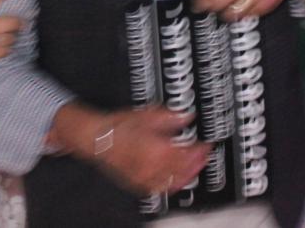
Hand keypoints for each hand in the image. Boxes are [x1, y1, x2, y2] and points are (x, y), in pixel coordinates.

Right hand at [96, 107, 210, 193]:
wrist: (97, 138)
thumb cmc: (116, 127)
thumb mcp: (145, 115)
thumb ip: (169, 117)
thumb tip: (186, 116)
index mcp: (156, 149)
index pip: (186, 153)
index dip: (200, 150)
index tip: (207, 144)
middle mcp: (152, 167)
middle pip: (183, 169)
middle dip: (197, 163)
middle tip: (205, 155)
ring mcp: (144, 177)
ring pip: (173, 181)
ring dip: (188, 175)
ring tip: (196, 167)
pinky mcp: (138, 183)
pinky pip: (160, 188)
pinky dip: (173, 185)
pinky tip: (178, 180)